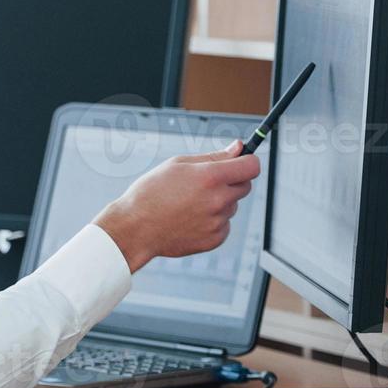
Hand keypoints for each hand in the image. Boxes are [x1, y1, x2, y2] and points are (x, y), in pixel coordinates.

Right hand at [93, 141, 260, 271]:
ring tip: (189, 204)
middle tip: (207, 183)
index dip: (248, 161)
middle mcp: (218, 200)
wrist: (135, 228)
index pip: (251, 166)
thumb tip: (238, 148)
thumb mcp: (178, 164)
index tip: (241, 162)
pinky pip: (224, 224)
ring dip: (219, 202)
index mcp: (210, 177)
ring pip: (232, 206)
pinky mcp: (215, 239)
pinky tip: (190, 219)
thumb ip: (213, 156)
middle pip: (245, 186)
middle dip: (232, 181)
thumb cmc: (151, 192)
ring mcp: (218, 222)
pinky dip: (213, 221)